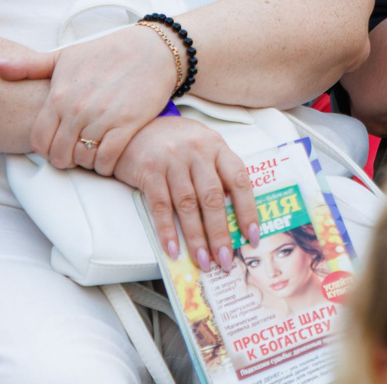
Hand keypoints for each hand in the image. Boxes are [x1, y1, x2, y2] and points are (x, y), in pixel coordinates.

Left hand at [0, 22, 176, 173]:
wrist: (151, 49)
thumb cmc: (106, 52)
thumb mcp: (64, 56)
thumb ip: (26, 66)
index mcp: (59, 96)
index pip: (38, 141)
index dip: (45, 149)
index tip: (57, 143)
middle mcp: (77, 110)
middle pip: (59, 156)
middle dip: (66, 158)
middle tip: (76, 150)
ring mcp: (102, 119)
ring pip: (83, 161)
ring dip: (87, 162)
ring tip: (93, 151)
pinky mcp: (127, 126)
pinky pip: (107, 160)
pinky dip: (106, 165)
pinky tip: (109, 155)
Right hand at [108, 115, 259, 271]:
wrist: (135, 125)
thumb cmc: (174, 141)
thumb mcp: (202, 147)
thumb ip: (217, 173)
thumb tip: (232, 216)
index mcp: (217, 146)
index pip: (239, 180)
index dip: (248, 211)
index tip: (252, 237)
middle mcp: (197, 151)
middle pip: (213, 198)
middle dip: (220, 233)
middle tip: (225, 260)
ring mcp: (172, 159)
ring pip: (188, 205)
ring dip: (196, 237)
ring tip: (202, 261)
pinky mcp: (149, 169)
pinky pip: (161, 206)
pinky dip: (167, 230)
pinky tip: (173, 249)